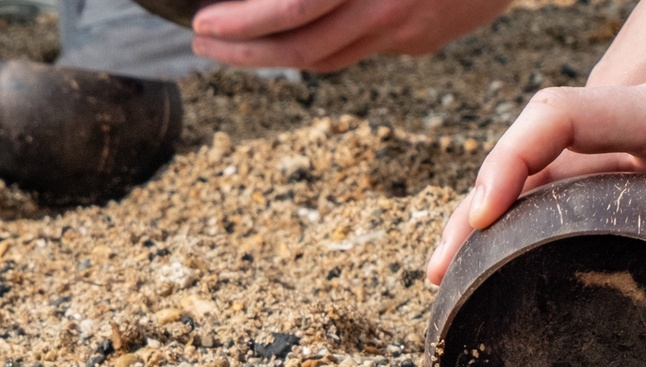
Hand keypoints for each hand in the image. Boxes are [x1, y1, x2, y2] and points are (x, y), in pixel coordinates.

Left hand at [191, 0, 512, 70]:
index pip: (293, 10)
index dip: (243, 23)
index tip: (205, 27)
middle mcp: (389, 10)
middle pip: (304, 49)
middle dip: (247, 54)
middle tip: (207, 48)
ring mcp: (409, 31)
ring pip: (330, 59)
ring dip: (277, 58)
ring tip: (238, 50)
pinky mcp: (422, 40)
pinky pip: (360, 51)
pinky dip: (320, 49)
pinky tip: (297, 39)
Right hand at [429, 0, 645, 362]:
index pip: (556, 119)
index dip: (506, 163)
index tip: (478, 221)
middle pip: (535, 158)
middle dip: (481, 209)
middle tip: (442, 276)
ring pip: (560, 182)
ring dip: (511, 226)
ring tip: (472, 289)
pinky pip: (599, 201)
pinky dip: (559, 234)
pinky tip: (552, 281)